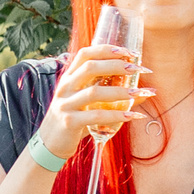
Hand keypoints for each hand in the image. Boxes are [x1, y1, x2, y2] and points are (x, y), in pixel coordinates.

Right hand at [35, 42, 152, 160]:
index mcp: (68, 78)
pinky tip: (132, 115)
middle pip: (90, 67)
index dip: (107, 50)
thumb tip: (143, 92)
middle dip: (117, 65)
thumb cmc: (73, 118)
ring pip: (94, 92)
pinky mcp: (69, 122)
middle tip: (138, 69)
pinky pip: (96, 116)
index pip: (85, 54)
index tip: (128, 52)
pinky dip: (117, 115)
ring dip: (121, 91)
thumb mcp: (85, 102)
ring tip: (140, 92)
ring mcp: (65, 105)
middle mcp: (65, 88)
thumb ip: (107, 93)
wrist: (49, 143)